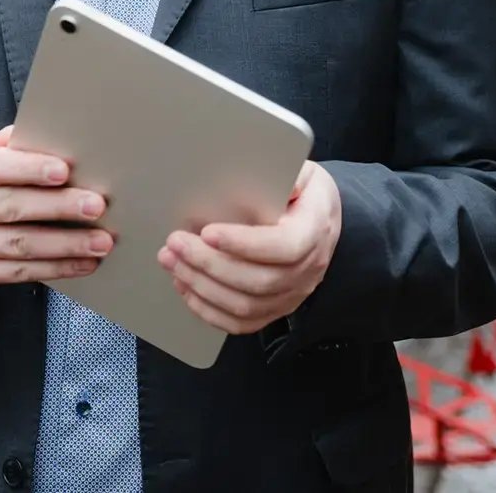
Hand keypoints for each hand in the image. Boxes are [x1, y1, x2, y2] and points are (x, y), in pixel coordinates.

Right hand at [0, 126, 112, 288]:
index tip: (64, 171)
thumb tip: (48, 138)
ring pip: (20, 245)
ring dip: (66, 245)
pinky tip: (84, 263)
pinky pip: (20, 273)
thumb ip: (8, 150)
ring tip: (101, 242)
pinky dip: (56, 268)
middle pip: (12, 207)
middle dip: (59, 207)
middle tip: (96, 206)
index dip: (30, 169)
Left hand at [157, 161, 340, 334]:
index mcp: (314, 231)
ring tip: (172, 262)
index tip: (208, 231)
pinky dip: (209, 310)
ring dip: (202, 287)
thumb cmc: (306, 193)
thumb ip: (287, 172)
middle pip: (258, 281)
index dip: (244, 244)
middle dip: (209, 264)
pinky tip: (186, 287)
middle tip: (176, 243)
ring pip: (245, 306)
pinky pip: (242, 323)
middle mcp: (308, 270)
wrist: (322, 220)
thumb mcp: (305, 173)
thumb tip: (276, 179)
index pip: (283, 246)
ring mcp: (292, 295)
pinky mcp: (276, 309)